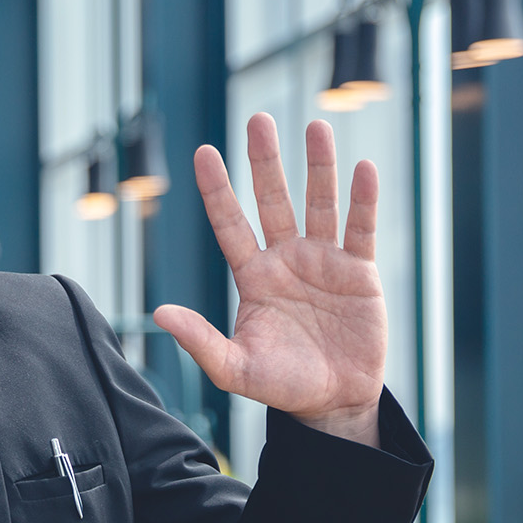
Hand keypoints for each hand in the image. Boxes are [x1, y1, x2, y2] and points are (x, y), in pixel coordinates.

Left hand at [153, 114, 385, 445]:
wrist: (333, 402)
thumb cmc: (281, 385)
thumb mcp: (234, 368)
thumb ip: (200, 341)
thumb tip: (159, 314)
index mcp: (253, 277)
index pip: (230, 224)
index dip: (217, 190)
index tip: (203, 153)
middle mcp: (285, 260)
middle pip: (272, 200)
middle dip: (265, 162)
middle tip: (259, 120)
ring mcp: (323, 262)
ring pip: (319, 204)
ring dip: (318, 167)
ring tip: (316, 127)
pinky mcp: (359, 272)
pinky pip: (361, 229)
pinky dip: (362, 200)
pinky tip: (363, 169)